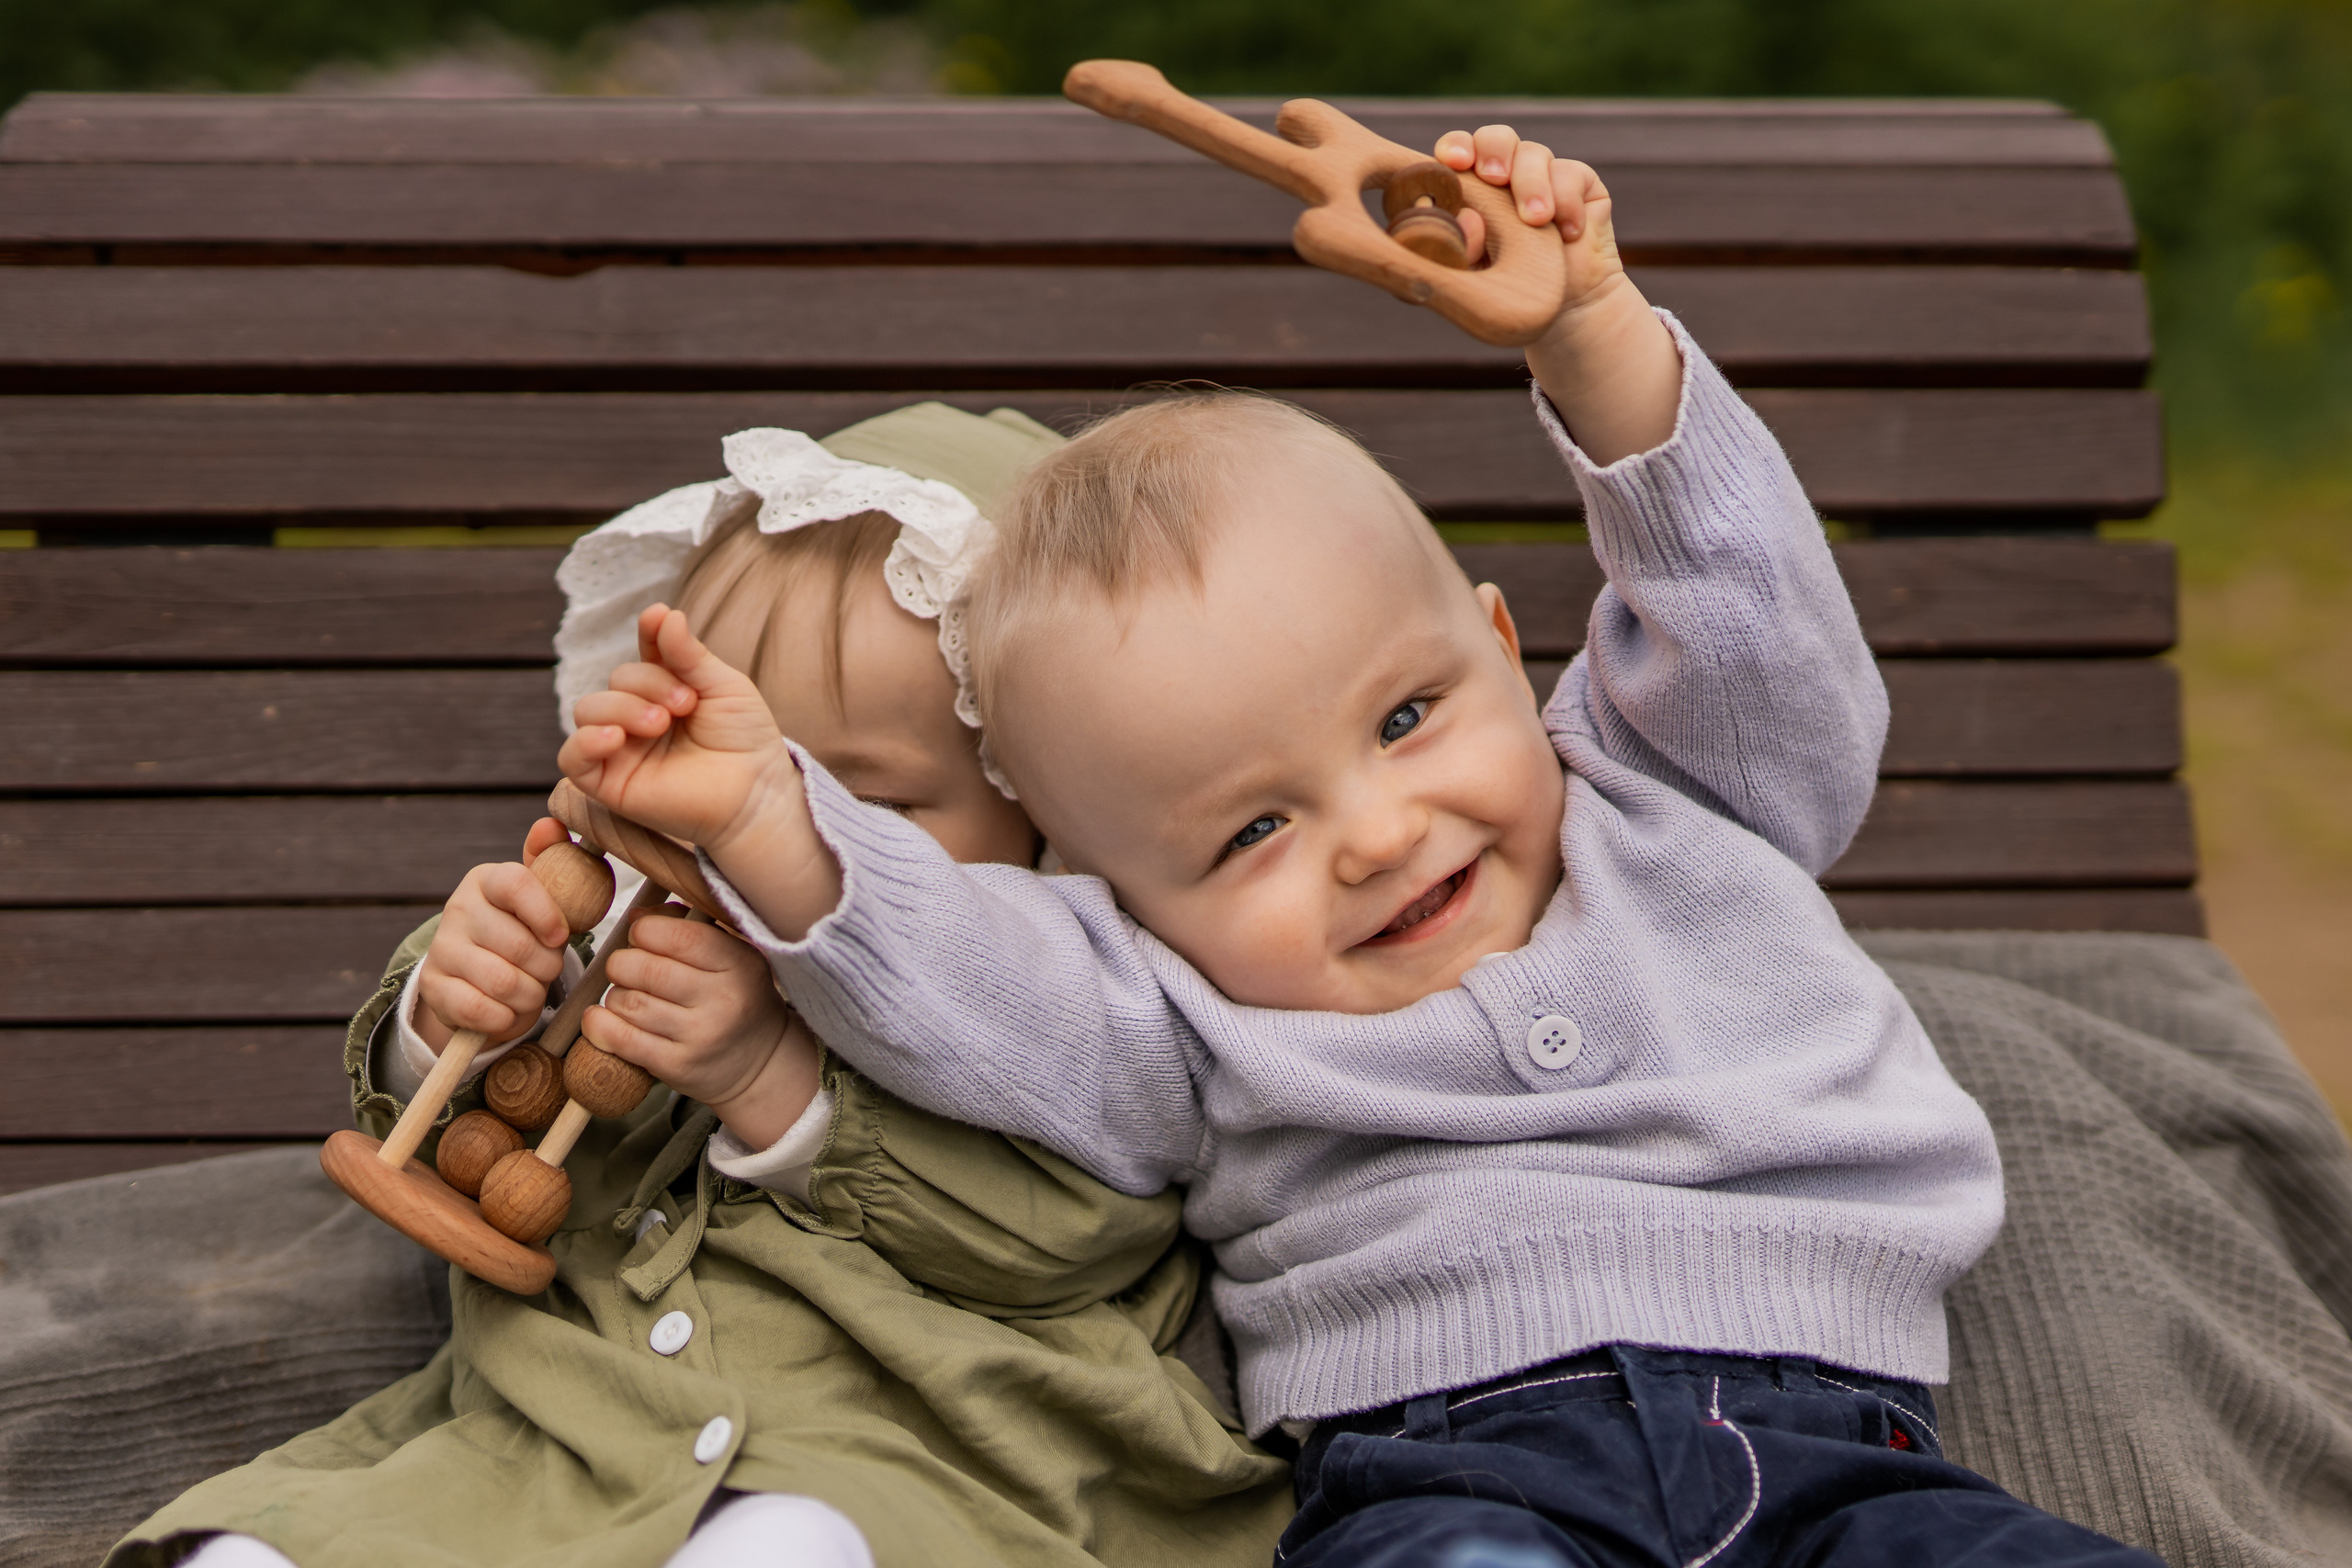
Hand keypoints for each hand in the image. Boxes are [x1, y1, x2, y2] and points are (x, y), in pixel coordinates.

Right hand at [412, 818, 578, 1051]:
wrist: (476, 977)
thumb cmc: (521, 930)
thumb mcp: (540, 897)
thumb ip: (552, 860)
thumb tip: (551, 824)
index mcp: (485, 880)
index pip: (515, 884)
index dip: (544, 912)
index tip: (561, 935)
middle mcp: (457, 909)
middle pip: (520, 945)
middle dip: (548, 967)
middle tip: (548, 969)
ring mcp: (441, 949)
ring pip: (505, 982)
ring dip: (530, 994)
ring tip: (531, 988)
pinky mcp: (433, 988)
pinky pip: (481, 1011)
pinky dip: (505, 1017)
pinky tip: (507, 1009)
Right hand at [560, 604, 790, 850]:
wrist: (755, 795)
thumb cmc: (745, 742)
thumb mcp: (723, 688)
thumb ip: (688, 654)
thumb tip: (660, 612)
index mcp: (666, 691)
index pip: (644, 654)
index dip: (648, 636)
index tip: (656, 620)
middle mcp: (638, 717)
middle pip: (617, 680)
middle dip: (647, 683)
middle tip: (685, 705)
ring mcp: (621, 749)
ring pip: (588, 710)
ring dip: (622, 707)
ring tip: (660, 723)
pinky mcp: (608, 784)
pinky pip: (572, 757)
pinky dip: (586, 741)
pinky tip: (615, 736)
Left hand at [582, 907, 821, 1149]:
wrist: (759, 1062)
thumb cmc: (736, 996)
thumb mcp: (731, 954)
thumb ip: (687, 927)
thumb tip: (636, 918)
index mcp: (740, 964)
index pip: (680, 937)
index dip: (645, 931)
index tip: (641, 935)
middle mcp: (724, 1001)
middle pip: (646, 970)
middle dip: (623, 963)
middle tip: (626, 967)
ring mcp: (701, 1037)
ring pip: (629, 1003)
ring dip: (616, 994)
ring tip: (630, 996)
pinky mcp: (677, 1067)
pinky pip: (622, 1040)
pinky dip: (600, 1024)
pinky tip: (601, 1018)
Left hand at [1435, 124, 1621, 316]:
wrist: (1568, 307)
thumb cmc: (1513, 290)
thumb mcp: (1480, 275)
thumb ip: (1466, 248)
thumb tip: (1467, 219)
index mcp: (1471, 189)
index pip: (1457, 152)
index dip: (1455, 147)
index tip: (1455, 162)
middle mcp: (1506, 174)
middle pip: (1495, 137)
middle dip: (1494, 151)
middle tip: (1495, 178)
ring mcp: (1543, 174)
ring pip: (1533, 153)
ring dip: (1532, 185)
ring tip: (1537, 220)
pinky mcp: (1580, 182)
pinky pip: (1570, 173)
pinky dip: (1567, 201)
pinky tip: (1567, 233)